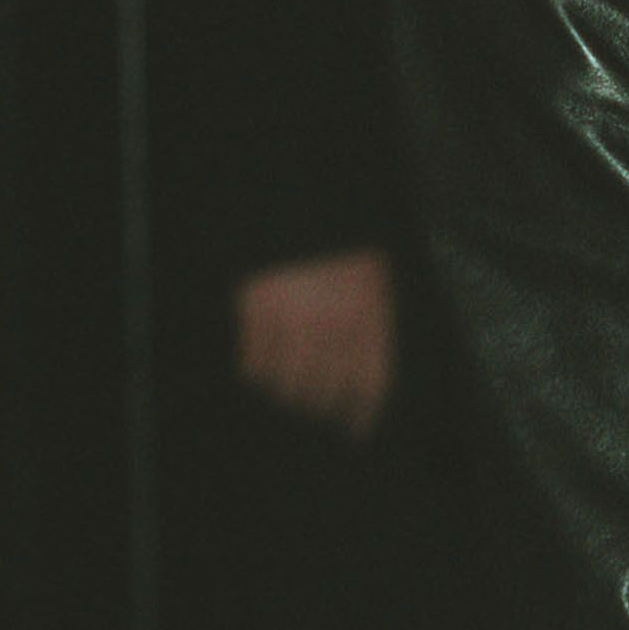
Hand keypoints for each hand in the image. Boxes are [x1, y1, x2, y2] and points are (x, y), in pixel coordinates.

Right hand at [233, 248, 394, 436]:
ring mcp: (295, 317)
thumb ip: (373, 322)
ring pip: (288, 383)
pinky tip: (259, 371)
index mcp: (371, 310)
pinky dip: (256, 373)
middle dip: (322, 407)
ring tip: (288, 394)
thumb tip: (365, 379)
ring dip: (288, 394)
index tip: (356, 431)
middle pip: (327, 391)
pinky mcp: (258, 309)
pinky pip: (255, 362)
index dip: (363, 413)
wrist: (300, 198)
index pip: (371, 381)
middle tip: (316, 413)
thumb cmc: (342, 242)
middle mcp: (335, 321)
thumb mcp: (373, 276)